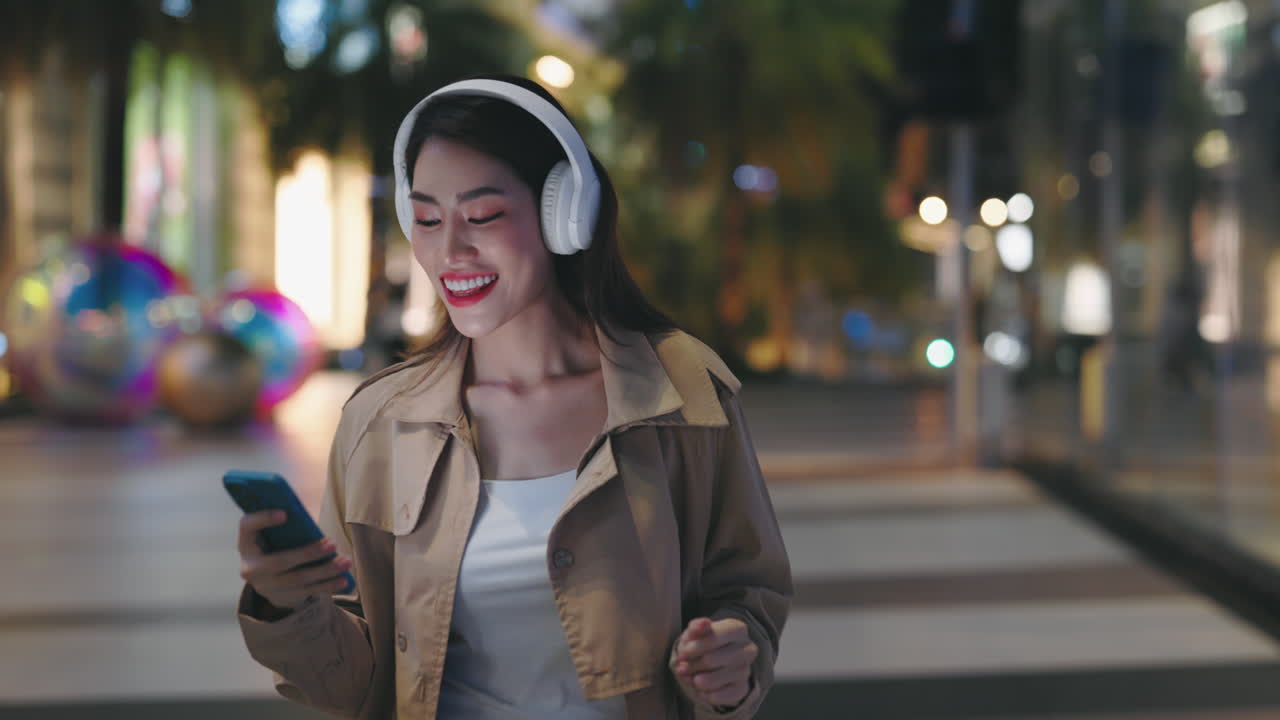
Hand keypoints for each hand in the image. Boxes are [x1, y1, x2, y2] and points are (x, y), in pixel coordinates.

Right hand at [237, 510, 351, 611]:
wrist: (270, 581)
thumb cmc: (278, 545)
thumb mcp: (275, 534)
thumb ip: (288, 523)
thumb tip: (310, 508)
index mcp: (246, 543)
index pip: (247, 526)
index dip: (263, 519)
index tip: (285, 514)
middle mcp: (251, 567)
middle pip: (279, 561)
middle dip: (308, 553)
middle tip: (333, 543)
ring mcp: (266, 586)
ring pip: (298, 579)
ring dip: (325, 570)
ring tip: (346, 561)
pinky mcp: (282, 597)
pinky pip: (307, 592)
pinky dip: (328, 586)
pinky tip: (344, 581)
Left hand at [670, 617, 756, 709]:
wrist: (711, 663)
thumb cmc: (702, 643)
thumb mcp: (695, 632)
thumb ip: (696, 627)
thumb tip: (703, 623)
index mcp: (738, 629)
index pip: (715, 637)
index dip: (696, 647)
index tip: (683, 653)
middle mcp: (748, 649)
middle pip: (711, 660)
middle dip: (692, 665)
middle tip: (682, 667)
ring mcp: (747, 669)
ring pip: (715, 680)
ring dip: (696, 681)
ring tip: (689, 677)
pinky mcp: (742, 689)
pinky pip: (720, 696)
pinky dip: (705, 694)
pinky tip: (700, 689)